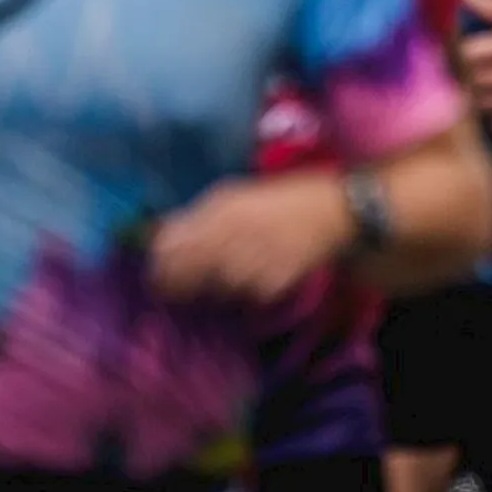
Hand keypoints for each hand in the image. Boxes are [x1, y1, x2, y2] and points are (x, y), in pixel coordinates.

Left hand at [149, 173, 351, 304]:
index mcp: (219, 213)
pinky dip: (249, 291)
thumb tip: (157, 233)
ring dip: (219, 286)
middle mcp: (229, 239)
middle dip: (180, 283)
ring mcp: (250, 264)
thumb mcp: (236, 194)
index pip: (167, 249)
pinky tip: (261, 274)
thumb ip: (197, 214)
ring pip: (214, 290)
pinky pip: (246, 297)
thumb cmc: (282, 198)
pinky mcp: (270, 284)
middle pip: (184, 276)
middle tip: (189, 283)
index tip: (159, 270)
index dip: (158, 263)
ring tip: (236, 271)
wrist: (334, 210)